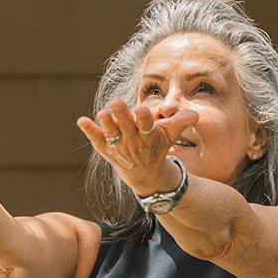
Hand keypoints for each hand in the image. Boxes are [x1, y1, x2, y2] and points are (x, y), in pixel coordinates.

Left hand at [76, 99, 197, 197]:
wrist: (145, 175)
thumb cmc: (157, 147)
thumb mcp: (171, 135)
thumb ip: (181, 122)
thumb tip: (196, 114)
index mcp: (149, 135)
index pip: (147, 126)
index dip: (144, 118)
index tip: (143, 111)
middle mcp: (133, 141)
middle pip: (127, 126)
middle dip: (122, 115)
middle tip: (116, 102)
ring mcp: (118, 146)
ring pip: (111, 133)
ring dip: (105, 123)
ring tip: (101, 113)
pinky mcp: (106, 149)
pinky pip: (97, 139)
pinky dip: (89, 131)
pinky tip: (81, 121)